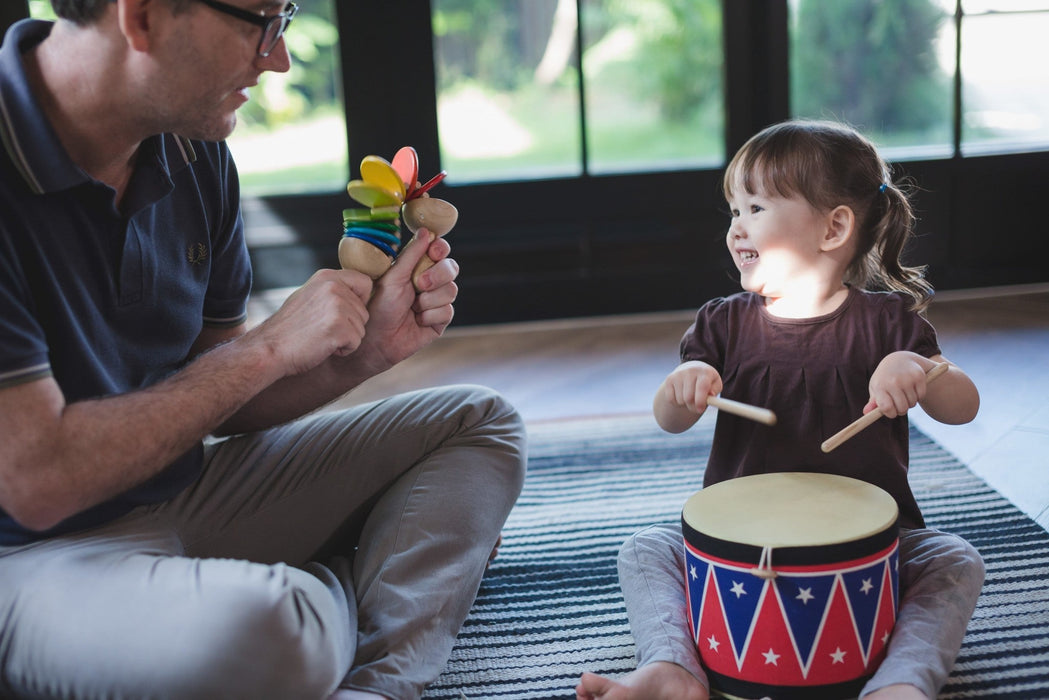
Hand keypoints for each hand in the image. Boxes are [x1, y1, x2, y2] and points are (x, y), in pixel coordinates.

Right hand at [248, 269, 372, 376]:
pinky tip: (322, 346)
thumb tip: (359, 294)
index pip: (365, 283)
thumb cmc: (289, 329)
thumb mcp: (310, 297)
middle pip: (364, 311)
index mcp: (327, 276)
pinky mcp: (339, 326)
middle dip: (349, 325)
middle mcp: (333, 286)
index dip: (359, 301)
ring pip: (361, 328)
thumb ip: (332, 291)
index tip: (342, 314)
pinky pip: (356, 343)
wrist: (269, 348)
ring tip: (320, 337)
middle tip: (322, 329)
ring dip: (345, 338)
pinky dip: (343, 350)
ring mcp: (336, 305)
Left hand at [355, 227, 459, 371]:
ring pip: (451, 290)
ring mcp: (437, 301)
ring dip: (429, 299)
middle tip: (419, 284)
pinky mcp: (440, 321)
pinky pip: (447, 311)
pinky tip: (417, 321)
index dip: (440, 249)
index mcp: (418, 267)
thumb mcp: (393, 277)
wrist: (376, 339)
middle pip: (451, 268)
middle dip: (437, 275)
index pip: (439, 251)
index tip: (434, 250)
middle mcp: (430, 282)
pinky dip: (429, 315)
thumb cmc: (379, 306)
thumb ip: (412, 254)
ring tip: (412, 307)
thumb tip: (426, 231)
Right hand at [661, 361, 722, 413]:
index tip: (700, 410)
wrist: (692, 369)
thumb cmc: (706, 381)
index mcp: (705, 372)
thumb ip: (714, 392)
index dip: (700, 401)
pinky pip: (671, 399)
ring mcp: (678, 374)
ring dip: (685, 404)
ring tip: (690, 397)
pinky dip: (676, 403)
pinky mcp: (669, 379)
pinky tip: (681, 396)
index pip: (701, 387)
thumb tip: (709, 397)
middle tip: (697, 407)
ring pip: (680, 400)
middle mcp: (690, 371)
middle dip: (693, 407)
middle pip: (689, 398)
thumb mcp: (715, 384)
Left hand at [865, 351, 933, 418]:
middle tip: (899, 403)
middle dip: (901, 410)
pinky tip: (912, 388)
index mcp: (880, 386)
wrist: (900, 360)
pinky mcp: (919, 376)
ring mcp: (907, 379)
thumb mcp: (876, 388)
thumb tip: (866, 413)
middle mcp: (893, 381)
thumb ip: (873, 402)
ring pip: (912, 403)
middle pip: (902, 408)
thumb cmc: (885, 378)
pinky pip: (921, 396)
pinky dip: (918, 396)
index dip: (890, 413)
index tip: (891, 411)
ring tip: (904, 393)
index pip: (886, 407)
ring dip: (910, 403)